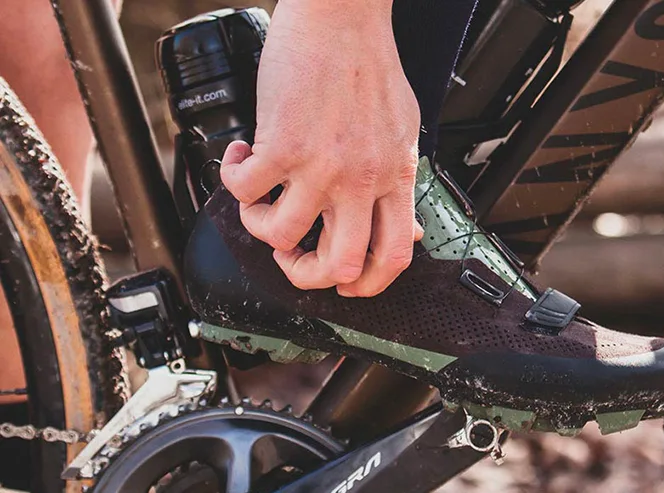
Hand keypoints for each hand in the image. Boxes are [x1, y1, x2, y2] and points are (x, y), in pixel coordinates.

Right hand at [221, 0, 422, 296]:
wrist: (342, 16)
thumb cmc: (370, 66)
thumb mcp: (403, 131)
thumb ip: (400, 182)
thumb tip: (406, 228)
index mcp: (395, 178)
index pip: (393, 256)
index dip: (368, 285)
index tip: (347, 285)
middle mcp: (360, 179)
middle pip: (337, 266)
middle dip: (306, 276)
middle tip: (292, 259)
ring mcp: (320, 165)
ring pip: (280, 236)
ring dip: (259, 226)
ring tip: (258, 200)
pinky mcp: (281, 144)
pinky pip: (243, 191)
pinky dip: (232, 181)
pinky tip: (239, 159)